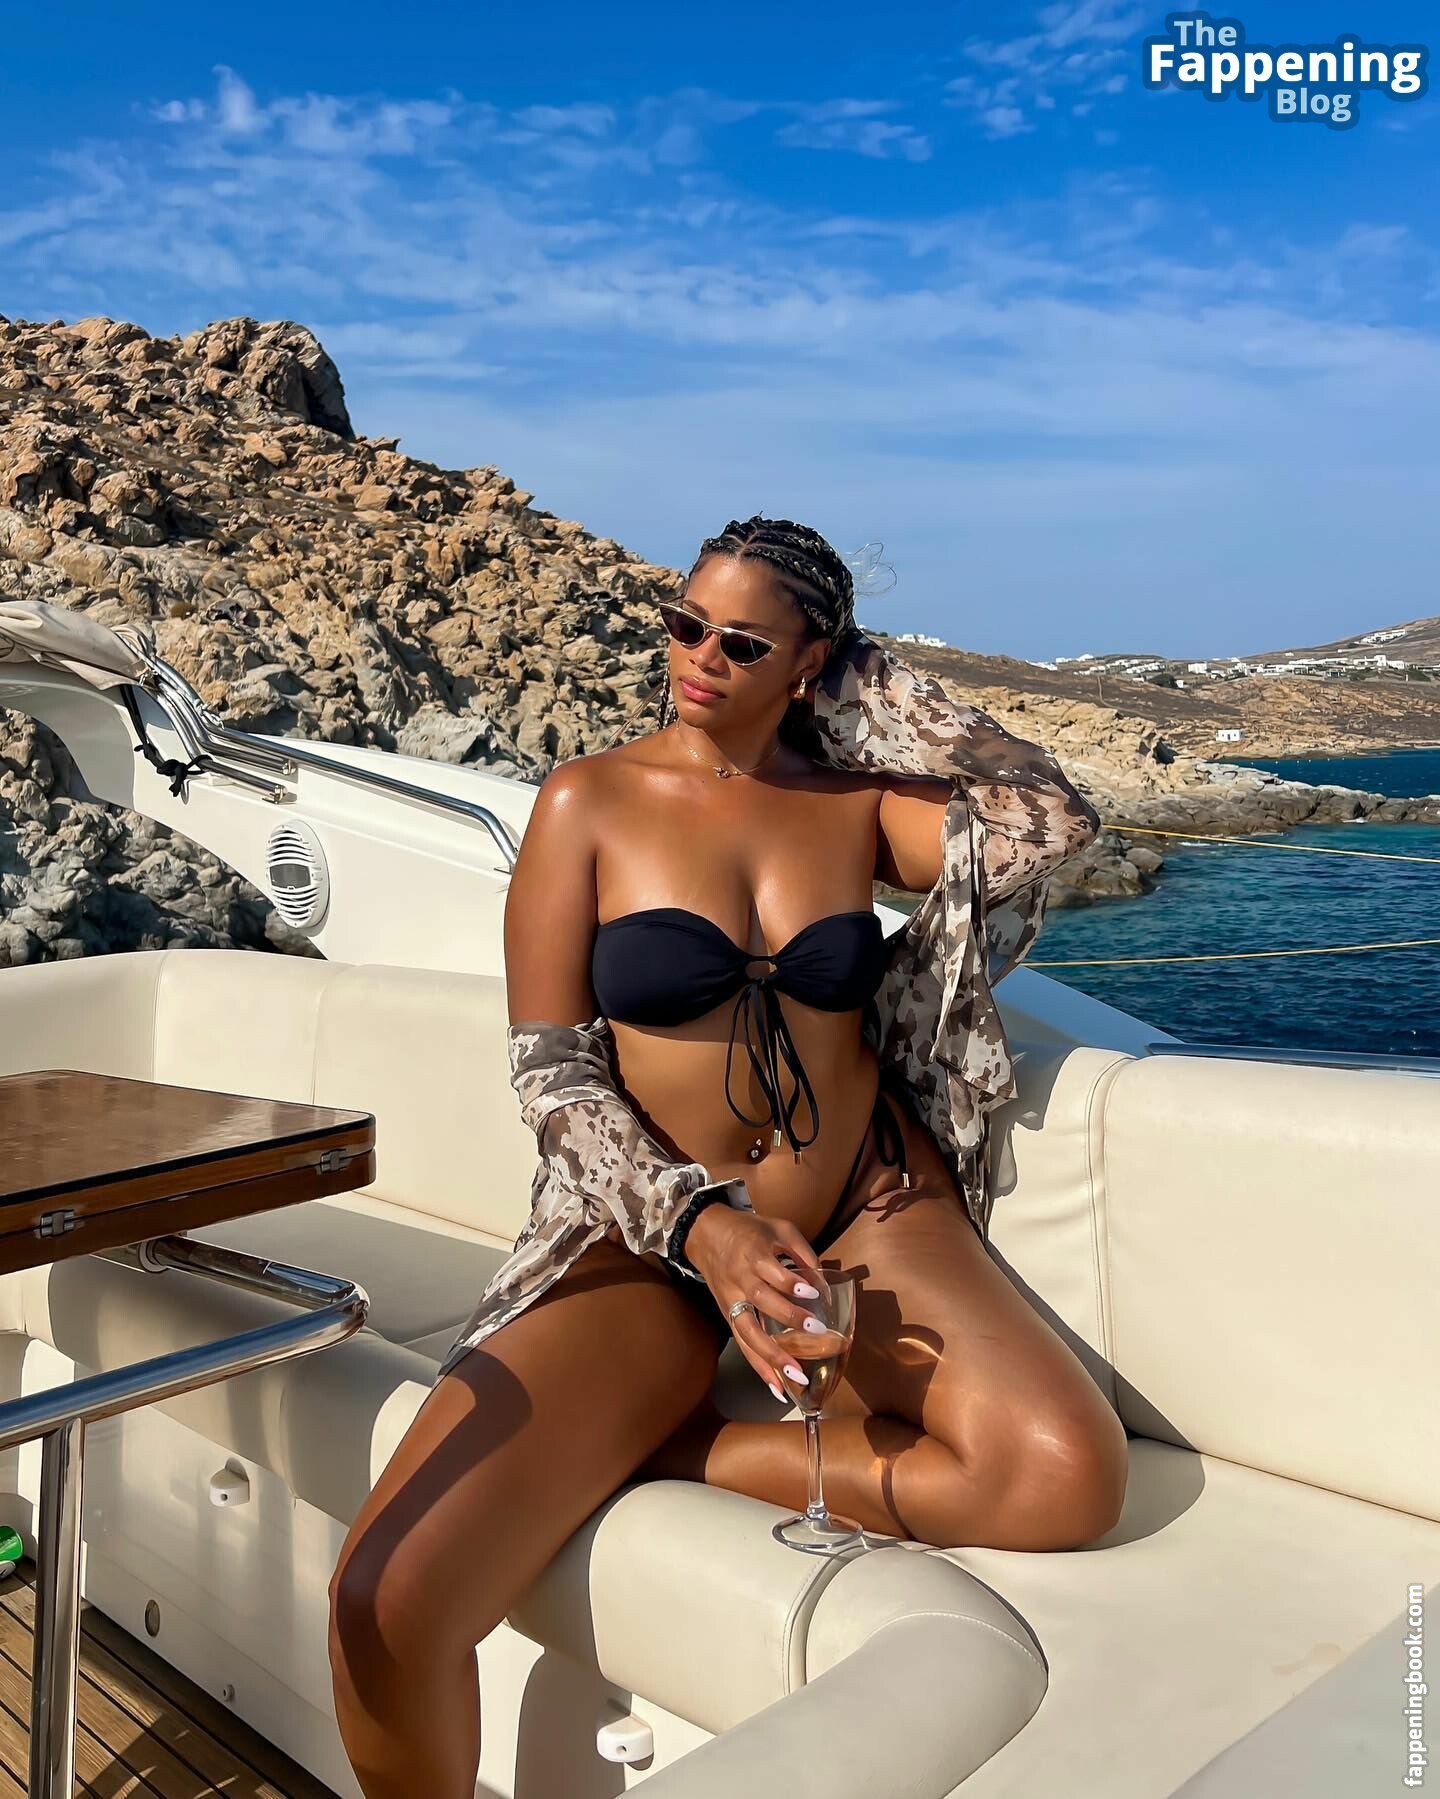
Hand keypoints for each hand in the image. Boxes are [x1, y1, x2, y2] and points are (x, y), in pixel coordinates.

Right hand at [683, 1206, 827, 1402]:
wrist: (705, 1233)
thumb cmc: (749, 1230)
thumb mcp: (779, 1228)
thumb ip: (803, 1252)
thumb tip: (825, 1285)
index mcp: (753, 1253)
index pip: (772, 1271)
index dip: (791, 1283)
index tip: (812, 1293)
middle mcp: (740, 1278)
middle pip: (761, 1301)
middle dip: (788, 1318)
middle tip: (816, 1331)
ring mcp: (731, 1299)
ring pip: (748, 1331)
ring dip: (771, 1356)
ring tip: (796, 1376)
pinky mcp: (728, 1315)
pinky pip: (742, 1343)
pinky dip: (758, 1367)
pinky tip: (776, 1388)